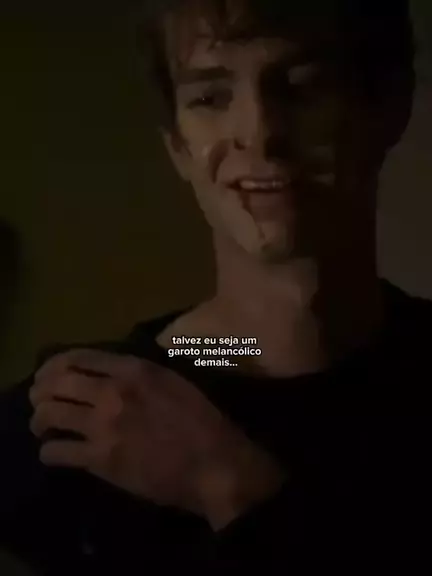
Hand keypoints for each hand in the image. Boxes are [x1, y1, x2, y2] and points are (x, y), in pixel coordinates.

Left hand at [29, 349, 285, 529]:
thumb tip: (109, 373)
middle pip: (57, 382)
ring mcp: (105, 426)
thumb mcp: (173, 382)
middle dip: (41, 389)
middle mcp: (113, 392)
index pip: (79, 357)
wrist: (214, 464)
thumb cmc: (202, 421)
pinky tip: (55, 453)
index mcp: (134, 369)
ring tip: (43, 426)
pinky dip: (50, 452)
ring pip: (50, 414)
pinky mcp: (102, 460)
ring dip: (39, 419)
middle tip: (40, 399)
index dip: (55, 364)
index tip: (50, 373)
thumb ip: (139, 374)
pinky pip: (57, 452)